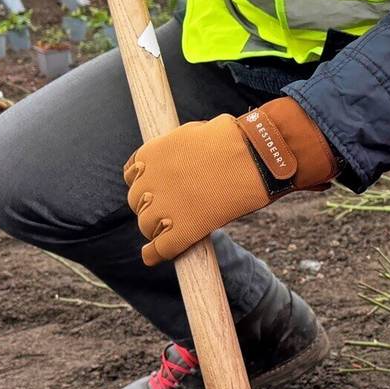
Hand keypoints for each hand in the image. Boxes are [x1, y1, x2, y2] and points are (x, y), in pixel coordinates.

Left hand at [122, 98, 334, 265]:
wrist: (257, 156)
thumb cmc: (235, 139)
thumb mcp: (195, 132)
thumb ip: (178, 148)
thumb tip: (179, 159)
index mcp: (152, 154)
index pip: (132, 175)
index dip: (145, 184)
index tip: (156, 189)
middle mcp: (150, 182)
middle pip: (137, 202)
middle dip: (151, 206)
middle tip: (172, 208)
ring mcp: (165, 208)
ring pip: (148, 226)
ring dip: (156, 229)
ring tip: (171, 230)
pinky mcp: (183, 230)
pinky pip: (162, 248)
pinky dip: (156, 253)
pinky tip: (153, 256)